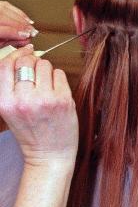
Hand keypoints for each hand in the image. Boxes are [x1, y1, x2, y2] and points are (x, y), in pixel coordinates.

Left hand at [0, 1, 38, 47]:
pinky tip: (25, 18)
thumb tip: (24, 40)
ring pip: (6, 9)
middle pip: (4, 17)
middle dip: (21, 25)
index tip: (27, 36)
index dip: (16, 33)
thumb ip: (10, 41)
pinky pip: (6, 5)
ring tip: (30, 26)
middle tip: (32, 31)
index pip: (2, 29)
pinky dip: (18, 12)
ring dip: (22, 18)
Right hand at [0, 45, 78, 167]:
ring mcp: (45, 99)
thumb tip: (24, 54)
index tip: (24, 51)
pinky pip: (60, 73)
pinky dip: (58, 78)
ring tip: (47, 87)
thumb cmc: (31, 132)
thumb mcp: (10, 110)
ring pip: (45, 64)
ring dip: (46, 71)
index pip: (6, 65)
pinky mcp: (63, 99)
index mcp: (5, 102)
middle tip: (37, 74)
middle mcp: (23, 100)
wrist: (50, 155)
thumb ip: (12, 85)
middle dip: (33, 62)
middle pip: (27, 61)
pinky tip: (56, 92)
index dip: (16, 54)